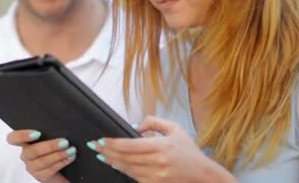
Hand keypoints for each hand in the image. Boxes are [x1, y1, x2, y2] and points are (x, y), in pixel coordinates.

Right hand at [6, 129, 74, 182]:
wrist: (66, 168)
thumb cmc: (58, 148)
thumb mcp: (53, 136)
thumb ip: (51, 130)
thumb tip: (59, 123)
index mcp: (26, 142)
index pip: (13, 138)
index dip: (21, 135)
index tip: (37, 133)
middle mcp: (26, 154)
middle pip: (31, 151)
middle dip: (49, 146)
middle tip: (64, 142)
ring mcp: (32, 166)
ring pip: (41, 162)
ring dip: (58, 155)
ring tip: (71, 150)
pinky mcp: (40, 176)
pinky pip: (49, 170)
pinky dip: (61, 163)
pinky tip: (70, 158)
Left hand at [87, 116, 234, 182]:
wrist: (203, 175)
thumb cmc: (188, 151)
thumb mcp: (175, 129)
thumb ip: (153, 122)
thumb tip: (134, 127)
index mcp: (161, 146)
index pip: (129, 145)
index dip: (112, 143)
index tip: (101, 140)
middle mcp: (158, 162)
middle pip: (125, 158)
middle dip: (107, 152)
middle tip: (95, 147)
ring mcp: (156, 176)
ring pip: (128, 169)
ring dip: (112, 162)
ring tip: (102, 155)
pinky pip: (135, 177)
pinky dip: (124, 170)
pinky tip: (116, 164)